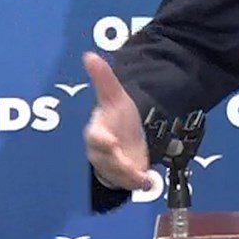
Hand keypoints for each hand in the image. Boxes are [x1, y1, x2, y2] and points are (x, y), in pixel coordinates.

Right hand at [82, 52, 151, 191]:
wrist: (121, 138)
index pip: (95, 137)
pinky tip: (150, 183)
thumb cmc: (114, 118)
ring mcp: (112, 167)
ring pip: (117, 175)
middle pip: (106, 160)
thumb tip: (89, 54)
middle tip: (131, 166)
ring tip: (144, 177)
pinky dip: (139, 184)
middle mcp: (102, 152)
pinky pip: (128, 184)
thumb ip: (103, 78)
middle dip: (116, 163)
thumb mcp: (113, 97)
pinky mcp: (123, 177)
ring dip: (130, 177)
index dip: (100, 140)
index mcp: (97, 132)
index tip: (110, 141)